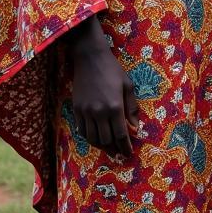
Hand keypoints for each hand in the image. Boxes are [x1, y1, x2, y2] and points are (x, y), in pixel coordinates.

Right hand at [69, 18, 138, 155]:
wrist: (90, 59)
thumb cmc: (113, 70)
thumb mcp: (128, 86)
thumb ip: (132, 108)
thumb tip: (135, 128)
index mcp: (115, 107)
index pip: (121, 134)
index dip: (125, 146)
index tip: (129, 153)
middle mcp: (99, 112)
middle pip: (106, 140)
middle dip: (114, 148)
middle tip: (120, 152)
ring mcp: (85, 112)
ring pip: (92, 139)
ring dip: (102, 146)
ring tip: (109, 148)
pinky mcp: (76, 110)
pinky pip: (82, 131)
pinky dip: (90, 138)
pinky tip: (96, 137)